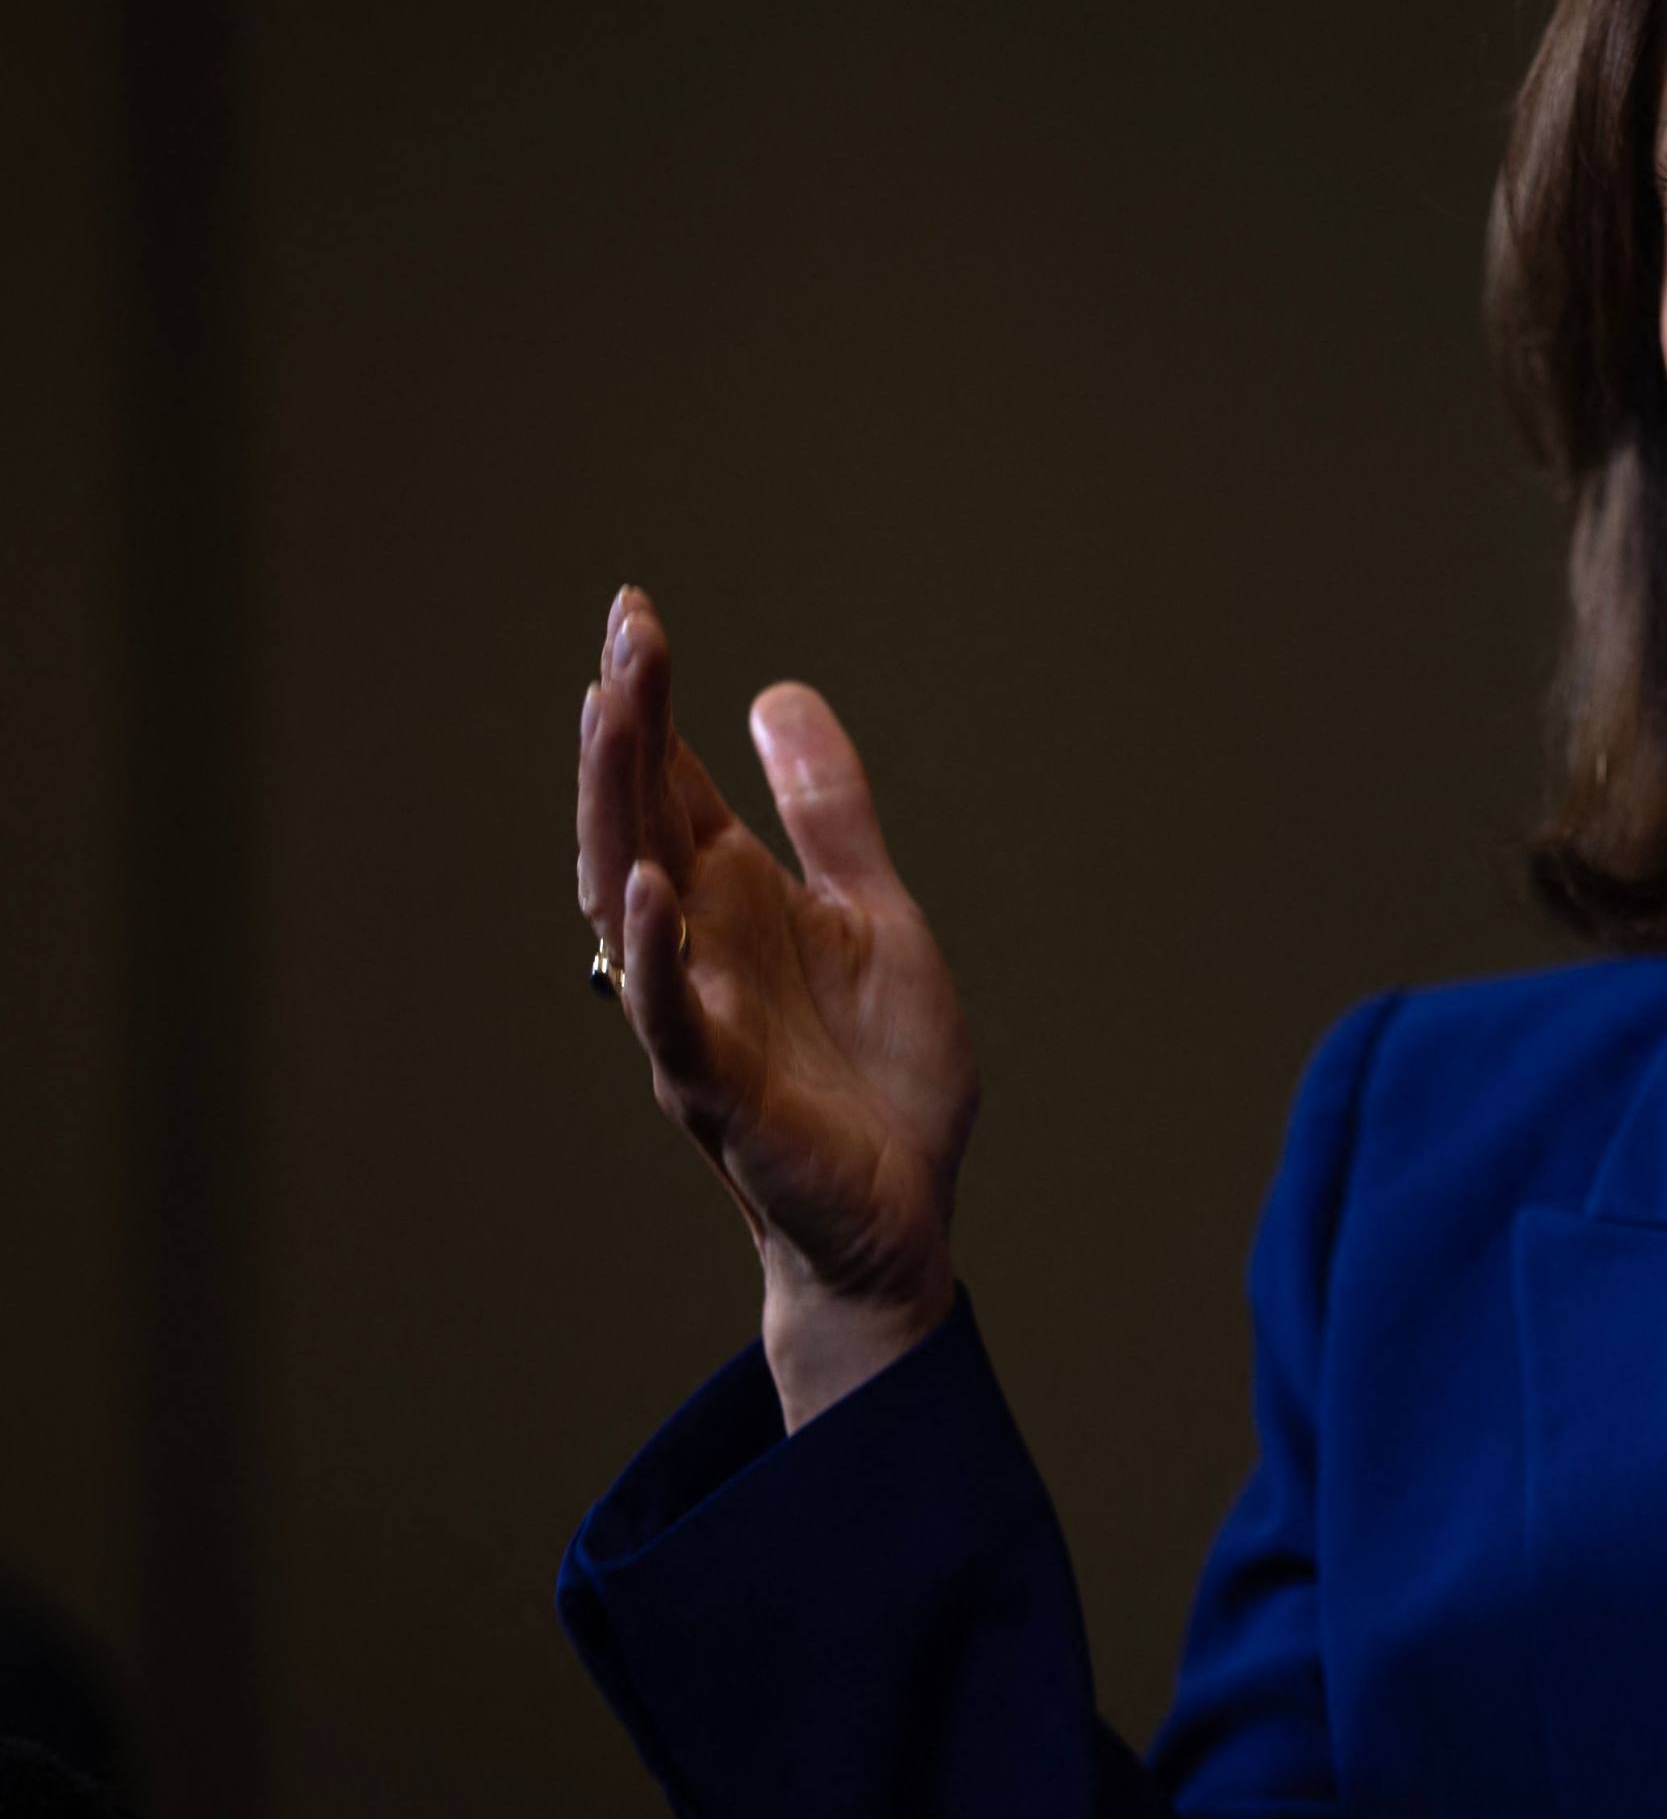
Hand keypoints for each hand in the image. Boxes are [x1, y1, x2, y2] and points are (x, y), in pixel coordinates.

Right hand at [575, 585, 973, 1424]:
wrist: (905, 1207)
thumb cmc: (879, 1073)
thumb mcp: (877, 915)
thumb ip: (829, 815)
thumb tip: (777, 693)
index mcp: (736, 901)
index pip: (674, 784)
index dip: (651, 703)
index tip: (635, 611)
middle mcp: (697, 947)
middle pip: (638, 820)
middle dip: (626, 727)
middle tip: (624, 630)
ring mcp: (695, 1016)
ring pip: (628, 899)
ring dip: (615, 809)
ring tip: (609, 712)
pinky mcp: (718, 1090)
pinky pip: (668, 1017)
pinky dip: (653, 954)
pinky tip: (645, 887)